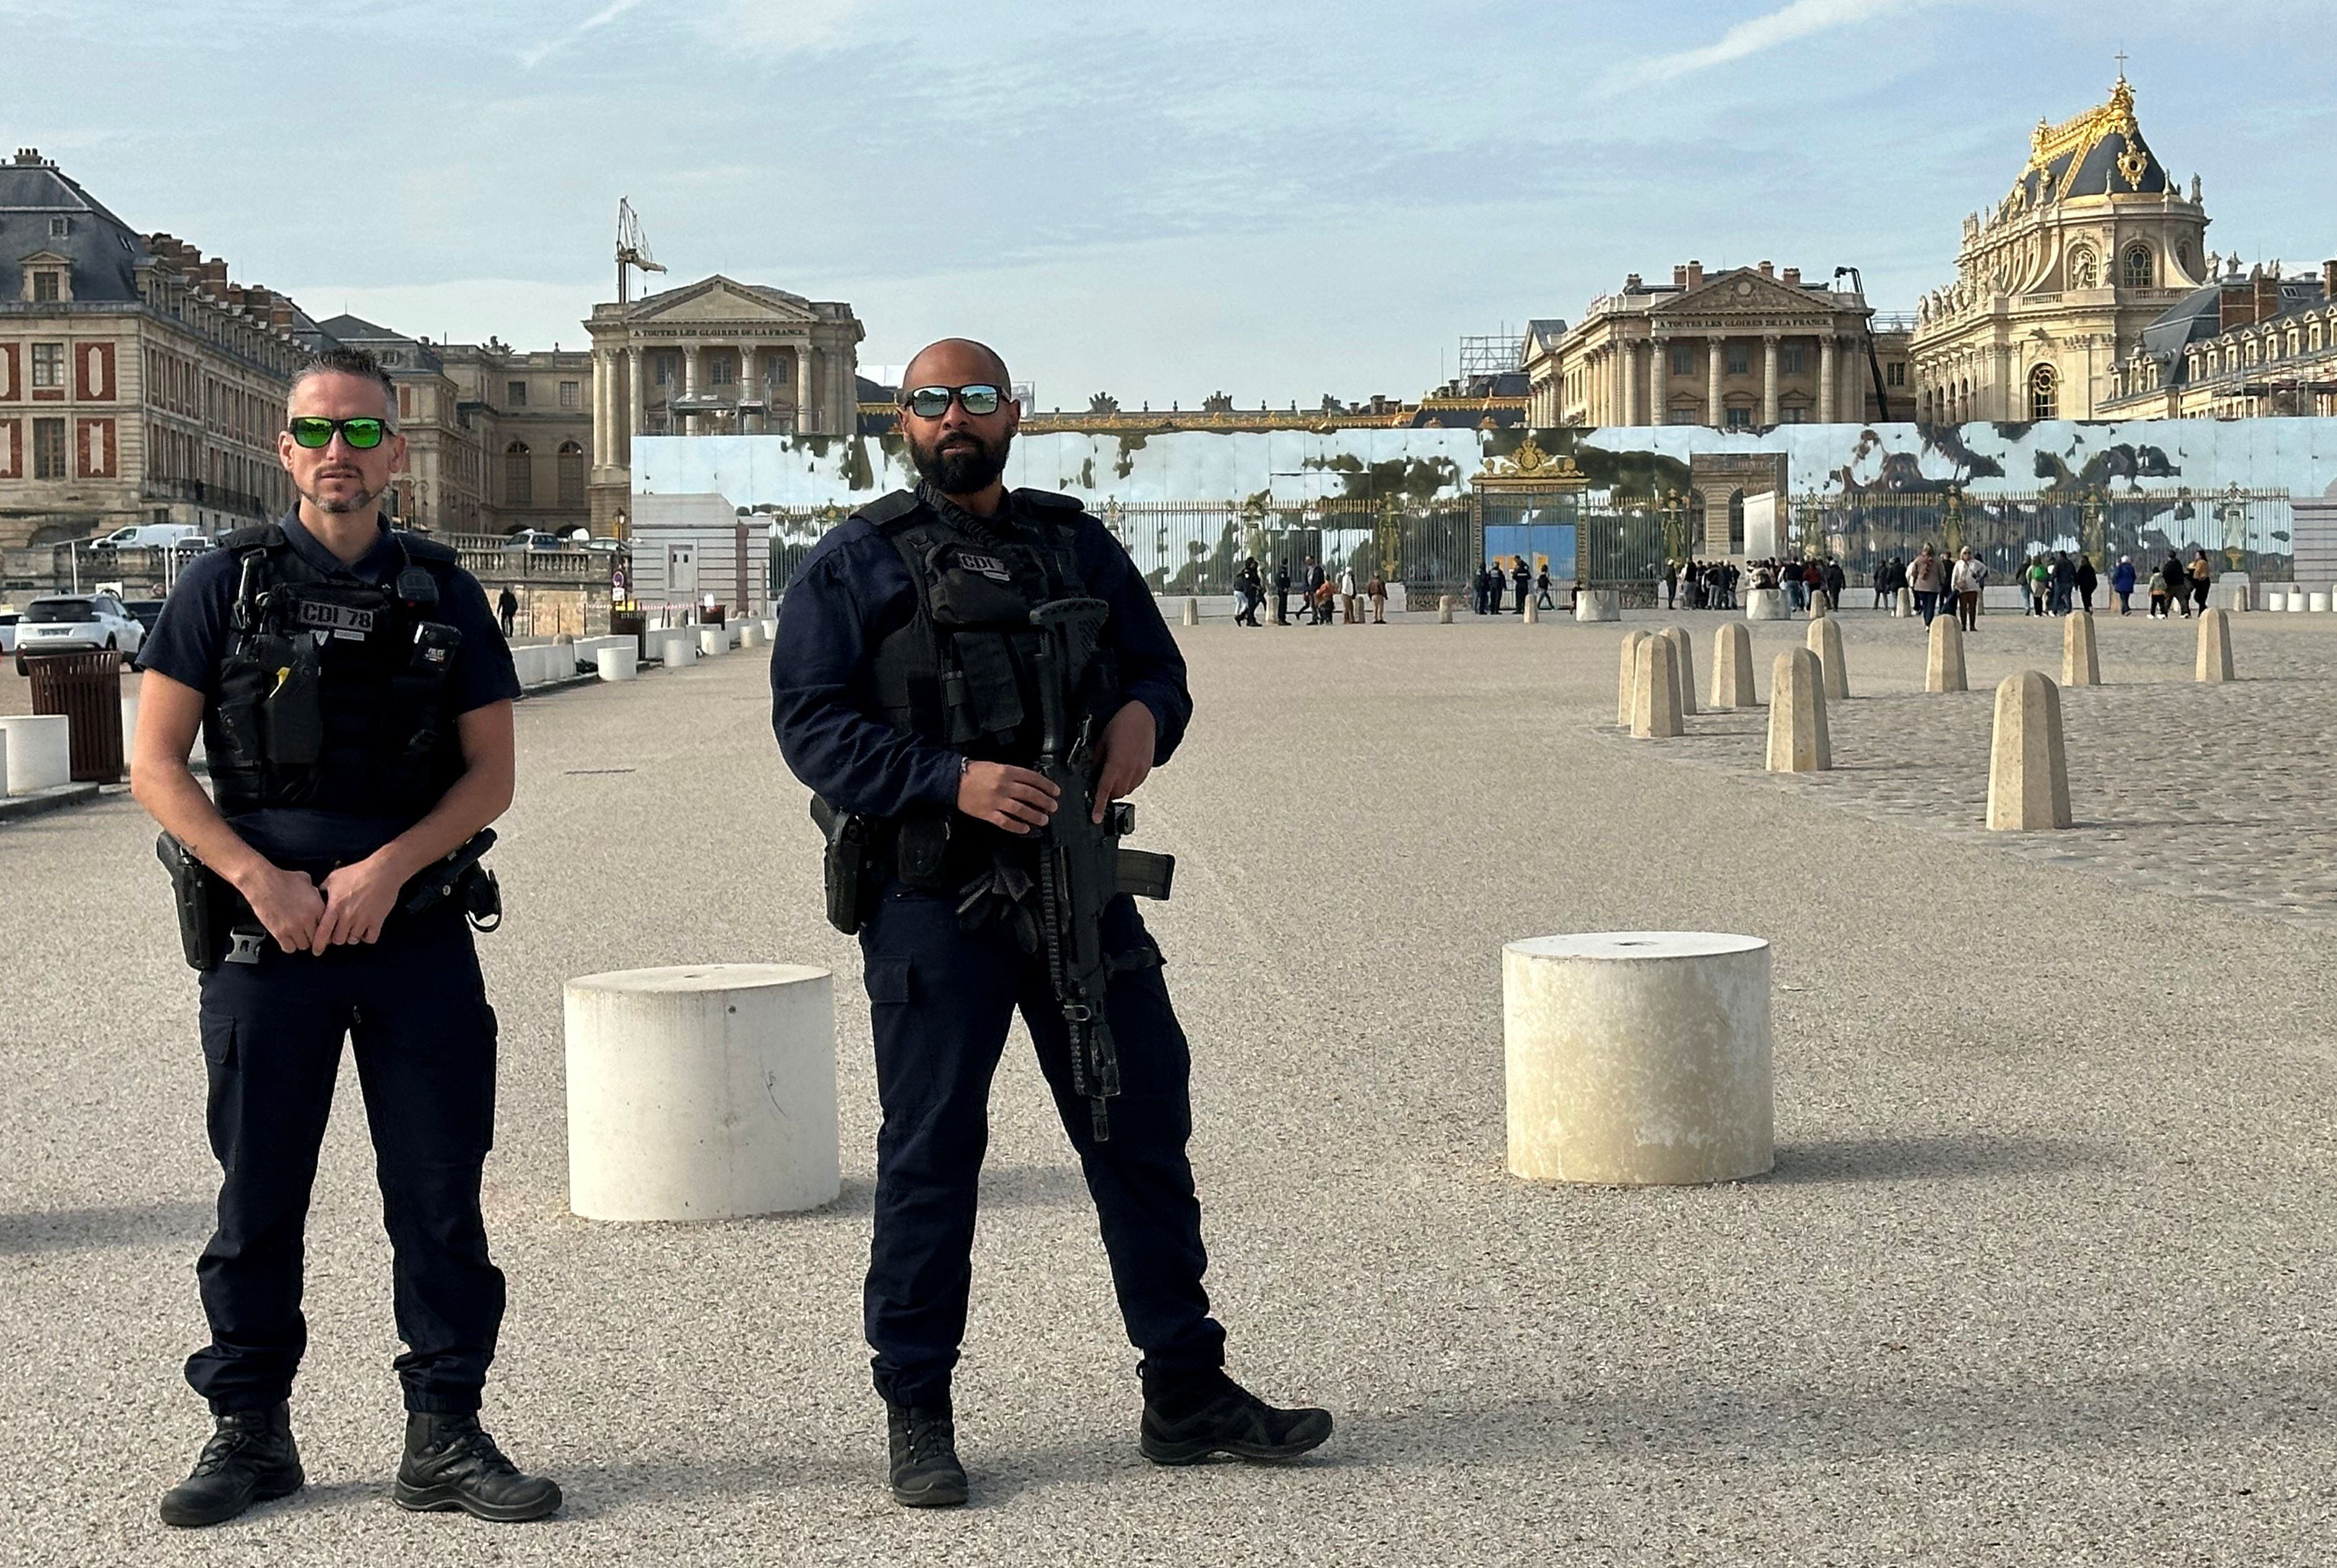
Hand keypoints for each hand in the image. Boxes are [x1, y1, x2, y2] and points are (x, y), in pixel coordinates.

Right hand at [239, 864, 324, 952]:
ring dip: (301, 942)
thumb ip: (314, 891)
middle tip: (309, 936)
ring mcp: (294, 927)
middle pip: (317, 939)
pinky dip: (289, 946)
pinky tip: (287, 940)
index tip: (322, 932)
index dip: (325, 931)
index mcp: (317, 906)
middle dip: (314, 938)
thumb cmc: (281, 879)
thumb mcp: (306, 881)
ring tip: (298, 937)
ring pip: (304, 945)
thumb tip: (316, 894)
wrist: (262, 882)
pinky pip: (289, 948)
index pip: (328, 927)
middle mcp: (307, 919)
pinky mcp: (279, 933)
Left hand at [311, 853, 406, 950]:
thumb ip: (322, 889)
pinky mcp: (377, 921)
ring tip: (353, 928)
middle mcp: (348, 916)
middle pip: (338, 940)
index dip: (318, 944)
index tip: (316, 951)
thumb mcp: (334, 878)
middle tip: (339, 931)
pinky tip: (365, 930)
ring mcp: (363, 920)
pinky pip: (370, 939)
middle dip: (336, 937)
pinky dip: (366, 937)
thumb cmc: (358, 872)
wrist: (383, 871)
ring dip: (351, 937)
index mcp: (335, 906)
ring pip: (353, 940)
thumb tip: (315, 896)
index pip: (323, 932)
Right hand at [958, 761, 1058, 834]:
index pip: (1032, 778)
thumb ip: (1013, 774)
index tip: (1055, 791)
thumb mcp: (996, 766)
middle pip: (1030, 795)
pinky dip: (1017, 826)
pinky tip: (1025, 829)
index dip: (1047, 786)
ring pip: (1021, 810)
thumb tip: (1030, 783)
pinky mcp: (988, 813)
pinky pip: (1005, 822)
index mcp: (1006, 771)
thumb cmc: (973, 772)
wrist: (952, 781)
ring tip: (1044, 820)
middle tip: (1053, 807)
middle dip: (1045, 802)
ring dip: (1035, 816)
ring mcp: (996, 801)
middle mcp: (1003, 786)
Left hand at [1091, 701, 1155, 821]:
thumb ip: (1096, 760)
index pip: (1105, 790)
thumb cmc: (1123, 724)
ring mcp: (1140, 770)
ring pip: (1126, 790)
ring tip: (1113, 774)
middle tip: (1099, 786)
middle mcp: (1130, 770)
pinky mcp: (1147, 769)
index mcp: (1117, 763)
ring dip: (1117, 788)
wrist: (1145, 716)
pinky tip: (1124, 770)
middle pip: (1116, 794)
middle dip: (1106, 794)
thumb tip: (1090, 773)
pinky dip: (1127, 782)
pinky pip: (1135, 784)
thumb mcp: (1102, 741)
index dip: (1099, 806)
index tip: (1096, 818)